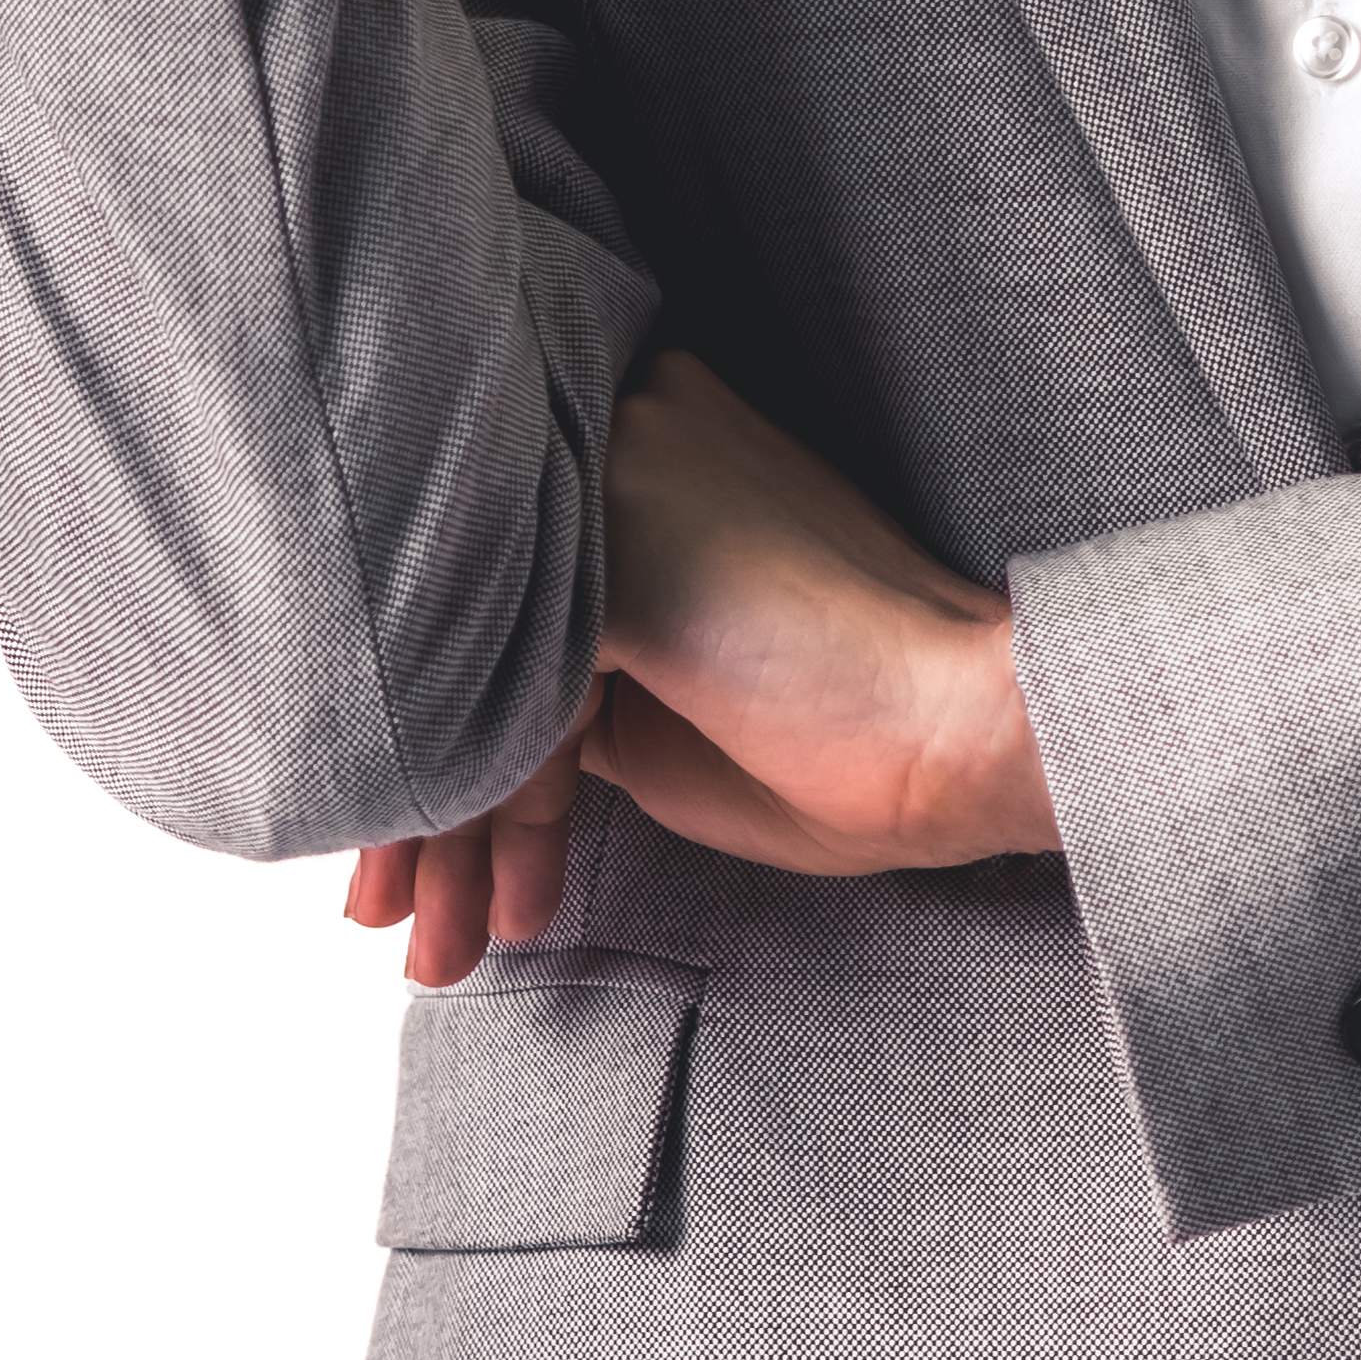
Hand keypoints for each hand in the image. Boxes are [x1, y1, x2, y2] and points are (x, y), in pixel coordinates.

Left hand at [344, 353, 1059, 981]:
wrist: (971, 728)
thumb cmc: (851, 735)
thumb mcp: (661, 707)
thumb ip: (561, 676)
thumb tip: (446, 733)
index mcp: (640, 428)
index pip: (494, 600)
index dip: (444, 745)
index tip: (415, 871)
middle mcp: (616, 410)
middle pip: (464, 628)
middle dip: (419, 798)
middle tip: (389, 920)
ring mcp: (618, 460)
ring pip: (468, 663)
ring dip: (444, 831)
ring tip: (438, 949)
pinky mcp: (620, 538)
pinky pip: (503, 690)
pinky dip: (496, 813)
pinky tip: (507, 907)